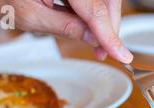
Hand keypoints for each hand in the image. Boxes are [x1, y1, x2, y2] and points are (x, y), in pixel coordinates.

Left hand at [0, 0, 132, 62]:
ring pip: (104, 0)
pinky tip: (88, 28)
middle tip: (103, 52)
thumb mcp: (31, 17)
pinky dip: (96, 15)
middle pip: (106, 1)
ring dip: (105, 22)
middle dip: (110, 27)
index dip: (110, 35)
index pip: (94, 9)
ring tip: (95, 44)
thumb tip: (94, 40)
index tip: (122, 55)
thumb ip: (65, 27)